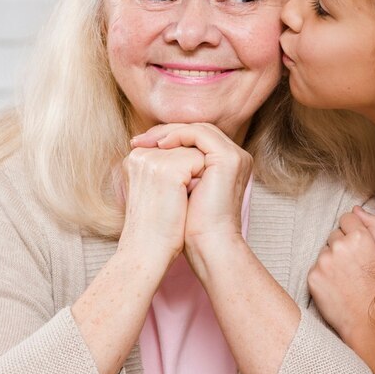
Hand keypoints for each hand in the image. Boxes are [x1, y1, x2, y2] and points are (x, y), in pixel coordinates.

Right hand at [118, 144, 205, 265]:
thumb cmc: (154, 227)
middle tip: (173, 201)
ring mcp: (154, 159)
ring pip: (195, 153)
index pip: (174, 146)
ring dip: (197, 176)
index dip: (183, 170)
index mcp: (135, 157)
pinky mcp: (169, 169)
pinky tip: (186, 200)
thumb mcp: (155, 189)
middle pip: (185, 147)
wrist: (147, 253)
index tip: (169, 196)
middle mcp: (141, 153)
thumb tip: (192, 155)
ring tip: (177, 201)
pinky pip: (201, 162)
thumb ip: (166, 166)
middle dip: (191, 171)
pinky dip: (201, 181)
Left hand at [131, 123, 251, 258]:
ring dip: (168, 132)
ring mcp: (235, 156)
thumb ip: (175, 168)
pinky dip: (178, 136)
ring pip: (198, 129)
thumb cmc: (191, 225)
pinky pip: (200, 135)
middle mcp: (235, 156)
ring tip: (145, 142)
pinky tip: (160, 146)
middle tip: (139, 139)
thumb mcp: (181, 189)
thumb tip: (147, 151)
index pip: (196, 139)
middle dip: (165, 132)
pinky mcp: (228, 159)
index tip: (141, 144)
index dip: (168, 138)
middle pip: (196, 130)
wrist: (208, 244)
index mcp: (226, 164)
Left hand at [309, 207, 374, 366]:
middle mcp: (338, 245)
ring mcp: (323, 261)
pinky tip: (338, 288)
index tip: (360, 250)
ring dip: (332, 261)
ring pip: (324, 252)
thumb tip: (356, 209)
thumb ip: (374, 226)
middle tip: (356, 269)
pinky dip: (324, 276)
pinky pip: (316, 268)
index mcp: (360, 236)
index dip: (354, 234)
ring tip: (348, 280)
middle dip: (342, 247)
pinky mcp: (312, 277)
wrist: (371, 325)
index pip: (347, 218)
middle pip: (334, 235)